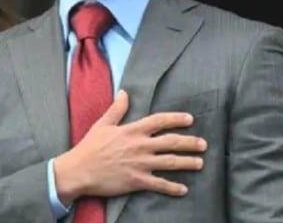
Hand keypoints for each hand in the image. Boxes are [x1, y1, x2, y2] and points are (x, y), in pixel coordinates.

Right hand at [54, 91, 207, 204]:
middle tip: (203, 144)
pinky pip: (159, 184)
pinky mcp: (136, 181)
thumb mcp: (103, 124)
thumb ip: (117, 109)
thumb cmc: (89, 147)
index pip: (160, 121)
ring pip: (169, 162)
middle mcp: (140, 146)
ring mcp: (140, 164)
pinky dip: (172, 187)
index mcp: (132, 130)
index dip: (176, 119)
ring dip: (187, 163)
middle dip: (189, 143)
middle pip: (171, 142)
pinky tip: (183, 189)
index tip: (190, 119)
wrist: (78, 171)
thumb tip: (124, 93)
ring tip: (200, 163)